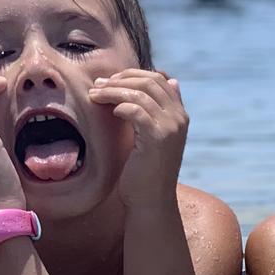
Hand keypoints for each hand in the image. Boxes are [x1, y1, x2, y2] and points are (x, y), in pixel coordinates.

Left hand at [88, 69, 186, 208]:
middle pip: (150, 81)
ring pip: (140, 93)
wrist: (151, 199)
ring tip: (94, 95)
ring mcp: (171, 127)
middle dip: (120, 79)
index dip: (132, 74)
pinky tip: (109, 111)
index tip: (109, 80)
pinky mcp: (158, 138)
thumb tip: (170, 80)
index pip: (159, 79)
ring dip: (113, 91)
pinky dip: (119, 106)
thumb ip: (157, 111)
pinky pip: (135, 110)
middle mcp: (179, 118)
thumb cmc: (146, 169)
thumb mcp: (153, 135)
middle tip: (97, 85)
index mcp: (179, 114)